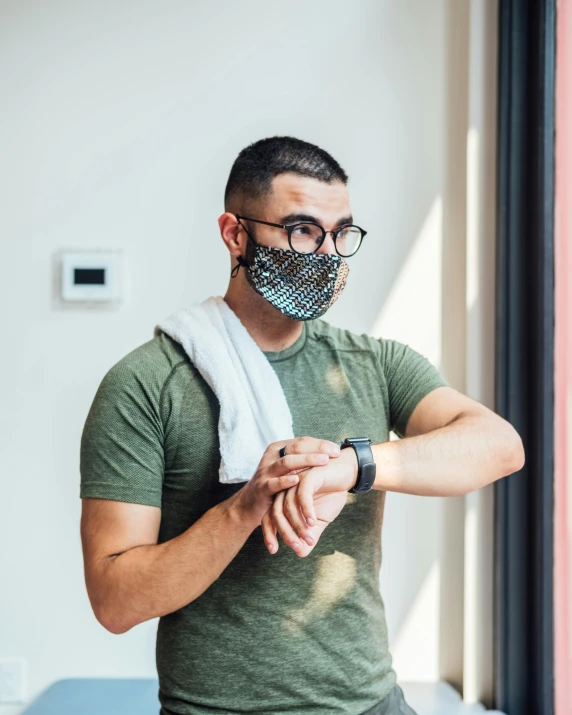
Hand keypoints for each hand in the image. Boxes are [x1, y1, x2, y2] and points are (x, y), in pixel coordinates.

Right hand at [227, 437, 341, 529]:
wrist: (249, 504)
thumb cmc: (275, 484)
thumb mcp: (287, 469)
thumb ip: (302, 460)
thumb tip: (329, 453)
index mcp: (279, 449)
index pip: (302, 441)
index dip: (320, 444)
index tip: (338, 450)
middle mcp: (271, 456)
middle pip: (296, 448)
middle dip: (317, 450)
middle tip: (334, 454)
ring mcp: (265, 471)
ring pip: (286, 462)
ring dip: (306, 460)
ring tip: (323, 461)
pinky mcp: (262, 487)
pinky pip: (274, 482)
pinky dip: (285, 481)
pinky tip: (297, 480)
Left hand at [261, 446, 358, 555]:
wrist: (347, 474)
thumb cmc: (331, 494)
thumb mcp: (320, 520)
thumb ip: (309, 534)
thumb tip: (300, 554)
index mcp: (284, 498)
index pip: (270, 517)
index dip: (269, 534)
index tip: (273, 550)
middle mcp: (286, 489)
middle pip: (276, 512)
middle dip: (285, 532)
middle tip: (296, 546)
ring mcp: (296, 481)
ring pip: (289, 506)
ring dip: (299, 525)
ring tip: (309, 538)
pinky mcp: (308, 476)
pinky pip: (303, 495)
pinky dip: (307, 510)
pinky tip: (313, 521)